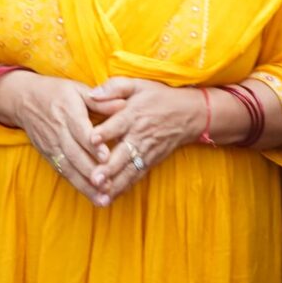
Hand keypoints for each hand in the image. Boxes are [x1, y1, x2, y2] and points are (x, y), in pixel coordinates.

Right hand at [0, 72, 112, 205]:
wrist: (23, 99)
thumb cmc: (56, 92)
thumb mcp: (78, 89)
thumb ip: (101, 100)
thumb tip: (123, 105)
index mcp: (67, 111)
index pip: (81, 131)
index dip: (93, 145)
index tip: (106, 157)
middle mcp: (58, 130)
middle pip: (75, 154)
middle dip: (91, 172)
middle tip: (109, 186)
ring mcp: (51, 145)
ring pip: (69, 167)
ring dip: (86, 185)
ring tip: (102, 199)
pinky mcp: (48, 155)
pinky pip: (63, 172)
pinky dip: (77, 185)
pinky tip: (91, 196)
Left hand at [82, 78, 202, 200]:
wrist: (189, 114)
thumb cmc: (158, 96)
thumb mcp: (138, 84)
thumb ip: (114, 87)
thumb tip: (92, 94)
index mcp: (133, 114)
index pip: (117, 124)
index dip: (105, 132)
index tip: (91, 139)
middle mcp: (139, 135)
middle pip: (122, 153)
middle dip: (108, 167)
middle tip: (94, 178)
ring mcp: (146, 151)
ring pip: (129, 169)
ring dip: (115, 183)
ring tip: (100, 194)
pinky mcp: (150, 161)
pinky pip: (136, 176)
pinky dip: (124, 188)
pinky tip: (110, 198)